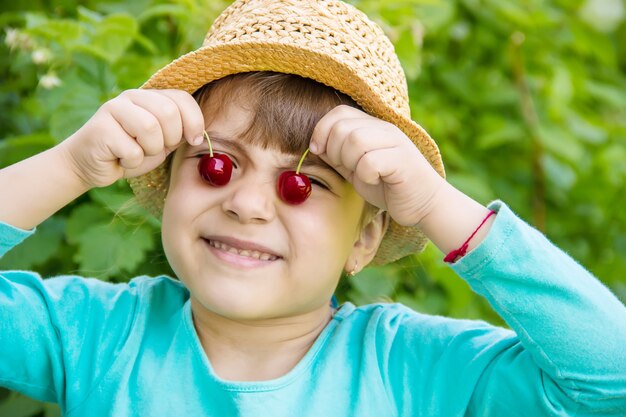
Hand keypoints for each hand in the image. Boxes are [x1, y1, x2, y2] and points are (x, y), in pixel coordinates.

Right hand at [59, 89, 204, 188]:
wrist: (90, 166)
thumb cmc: (130, 153)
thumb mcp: (162, 142)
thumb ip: (178, 132)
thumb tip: (199, 133)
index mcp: (149, 97)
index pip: (181, 98)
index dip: (194, 121)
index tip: (193, 140)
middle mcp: (131, 97)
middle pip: (168, 112)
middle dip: (170, 138)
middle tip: (156, 149)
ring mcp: (113, 109)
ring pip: (150, 128)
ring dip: (150, 151)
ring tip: (137, 153)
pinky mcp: (100, 128)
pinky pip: (132, 150)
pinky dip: (132, 162)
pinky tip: (120, 159)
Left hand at [310, 105, 445, 226]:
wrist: (423, 205)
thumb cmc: (388, 187)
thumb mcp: (356, 168)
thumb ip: (338, 155)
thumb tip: (314, 145)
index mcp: (373, 127)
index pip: (339, 113)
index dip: (322, 130)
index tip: (318, 151)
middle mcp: (385, 129)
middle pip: (343, 127)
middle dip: (334, 151)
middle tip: (346, 167)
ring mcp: (395, 143)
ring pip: (355, 140)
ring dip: (349, 162)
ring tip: (361, 174)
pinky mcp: (403, 161)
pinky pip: (370, 161)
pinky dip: (365, 175)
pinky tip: (375, 181)